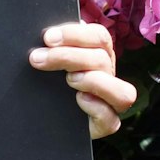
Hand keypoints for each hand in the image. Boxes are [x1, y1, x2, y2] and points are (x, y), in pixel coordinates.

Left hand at [29, 22, 136, 138]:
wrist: (44, 119)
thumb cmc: (48, 83)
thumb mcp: (51, 61)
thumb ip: (54, 46)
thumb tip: (48, 34)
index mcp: (99, 54)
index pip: (98, 36)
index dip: (74, 34)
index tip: (48, 38)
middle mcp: (108, 76)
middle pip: (102, 59)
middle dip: (68, 56)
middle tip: (38, 59)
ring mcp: (110, 103)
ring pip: (122, 91)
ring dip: (93, 81)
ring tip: (69, 80)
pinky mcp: (104, 125)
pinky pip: (111, 119)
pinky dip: (96, 108)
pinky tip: (78, 99)